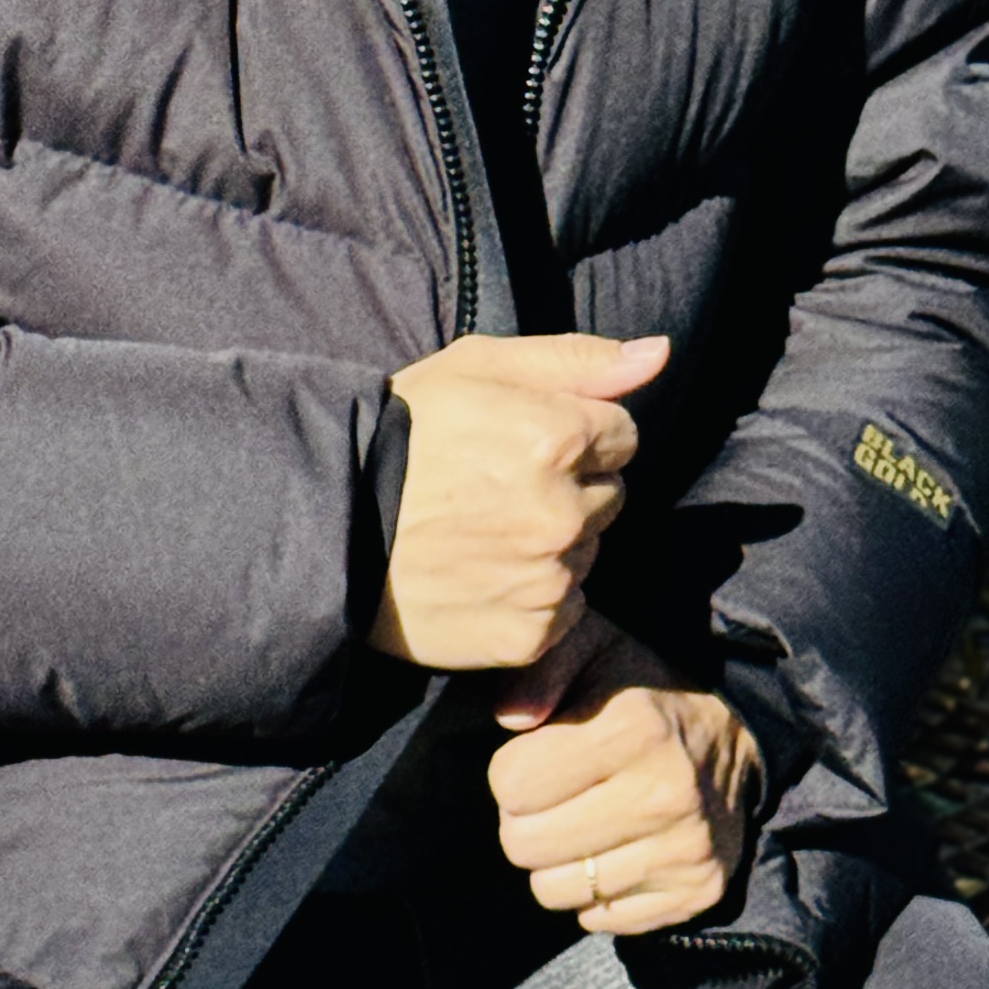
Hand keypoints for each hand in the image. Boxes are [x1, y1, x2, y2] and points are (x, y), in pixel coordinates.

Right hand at [366, 333, 664, 670]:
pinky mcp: (528, 634)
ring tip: (484, 531)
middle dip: (569, 487)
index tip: (521, 440)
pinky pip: (564, 612)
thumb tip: (659, 353)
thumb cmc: (405, 432)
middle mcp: (562, 512)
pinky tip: (483, 575)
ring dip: (553, 543)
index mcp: (558, 435)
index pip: (622, 434)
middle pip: (610, 496)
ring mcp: (546, 578)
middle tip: (497, 486)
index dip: (575, 433)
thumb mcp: (480, 367)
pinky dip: (533, 598)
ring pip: (588, 554)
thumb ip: (578, 360)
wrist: (329, 524)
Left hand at [487, 610, 761, 934]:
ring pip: (555, 891)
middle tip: (554, 796)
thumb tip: (508, 717)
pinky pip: (599, 919)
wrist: (732, 736)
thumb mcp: (588, 650)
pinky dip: (596, 891)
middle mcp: (665, 794)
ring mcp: (686, 850)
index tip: (538, 756)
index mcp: (633, 727)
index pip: (510, 785)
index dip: (512, 771)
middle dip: (524, 821)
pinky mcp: (699, 892)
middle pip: (523, 846)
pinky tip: (618, 849)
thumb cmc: (638, 693)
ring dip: (557, 861)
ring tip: (584, 821)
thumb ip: (537, 668)